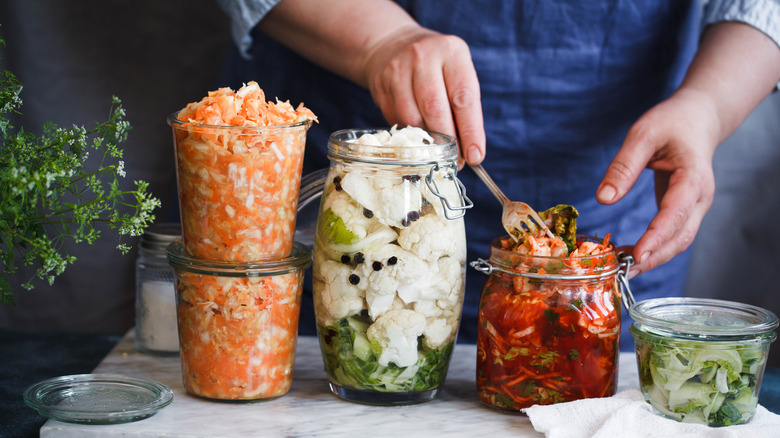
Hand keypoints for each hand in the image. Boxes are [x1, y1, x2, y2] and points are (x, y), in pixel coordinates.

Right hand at [363, 26, 485, 165]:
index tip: (475, 156)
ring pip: (412, 118)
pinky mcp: (381, 85)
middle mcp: (423, 57)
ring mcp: (398, 70)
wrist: (392, 45)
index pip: (463, 98)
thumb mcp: (456, 72)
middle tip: (455, 160)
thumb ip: (463, 105)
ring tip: (437, 151)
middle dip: (447, 141)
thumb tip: (470, 150)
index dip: (470, 131)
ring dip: (427, 142)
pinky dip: (409, 134)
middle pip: (435, 109)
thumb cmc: (435, 65)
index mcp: (451, 52)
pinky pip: (397, 120)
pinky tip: (417, 135)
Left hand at [596, 88, 719, 276]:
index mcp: (693, 176)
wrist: (698, 119)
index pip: (677, 212)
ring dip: (652, 258)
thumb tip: (603, 199)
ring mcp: (695, 207)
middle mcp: (700, 198)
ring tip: (620, 268)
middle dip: (653, 257)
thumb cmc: (672, 123)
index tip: (638, 254)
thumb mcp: (643, 134)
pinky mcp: (684, 211)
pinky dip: (653, 249)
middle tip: (622, 271)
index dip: (658, 236)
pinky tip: (628, 255)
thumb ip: (624, 166)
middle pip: (681, 236)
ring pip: (678, 241)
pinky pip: (672, 236)